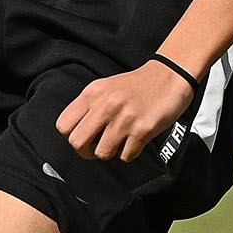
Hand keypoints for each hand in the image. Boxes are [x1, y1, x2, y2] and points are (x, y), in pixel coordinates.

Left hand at [56, 62, 195, 162]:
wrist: (170, 76)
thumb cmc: (137, 85)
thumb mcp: (105, 87)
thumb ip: (88, 107)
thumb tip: (74, 134)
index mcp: (92, 93)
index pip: (63, 125)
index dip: (70, 136)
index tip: (83, 136)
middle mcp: (106, 105)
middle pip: (77, 143)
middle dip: (85, 151)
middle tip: (96, 147)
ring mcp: (124, 118)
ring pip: (102, 153)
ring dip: (110, 152)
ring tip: (119, 141)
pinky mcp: (143, 130)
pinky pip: (126, 156)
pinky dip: (129, 153)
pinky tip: (135, 140)